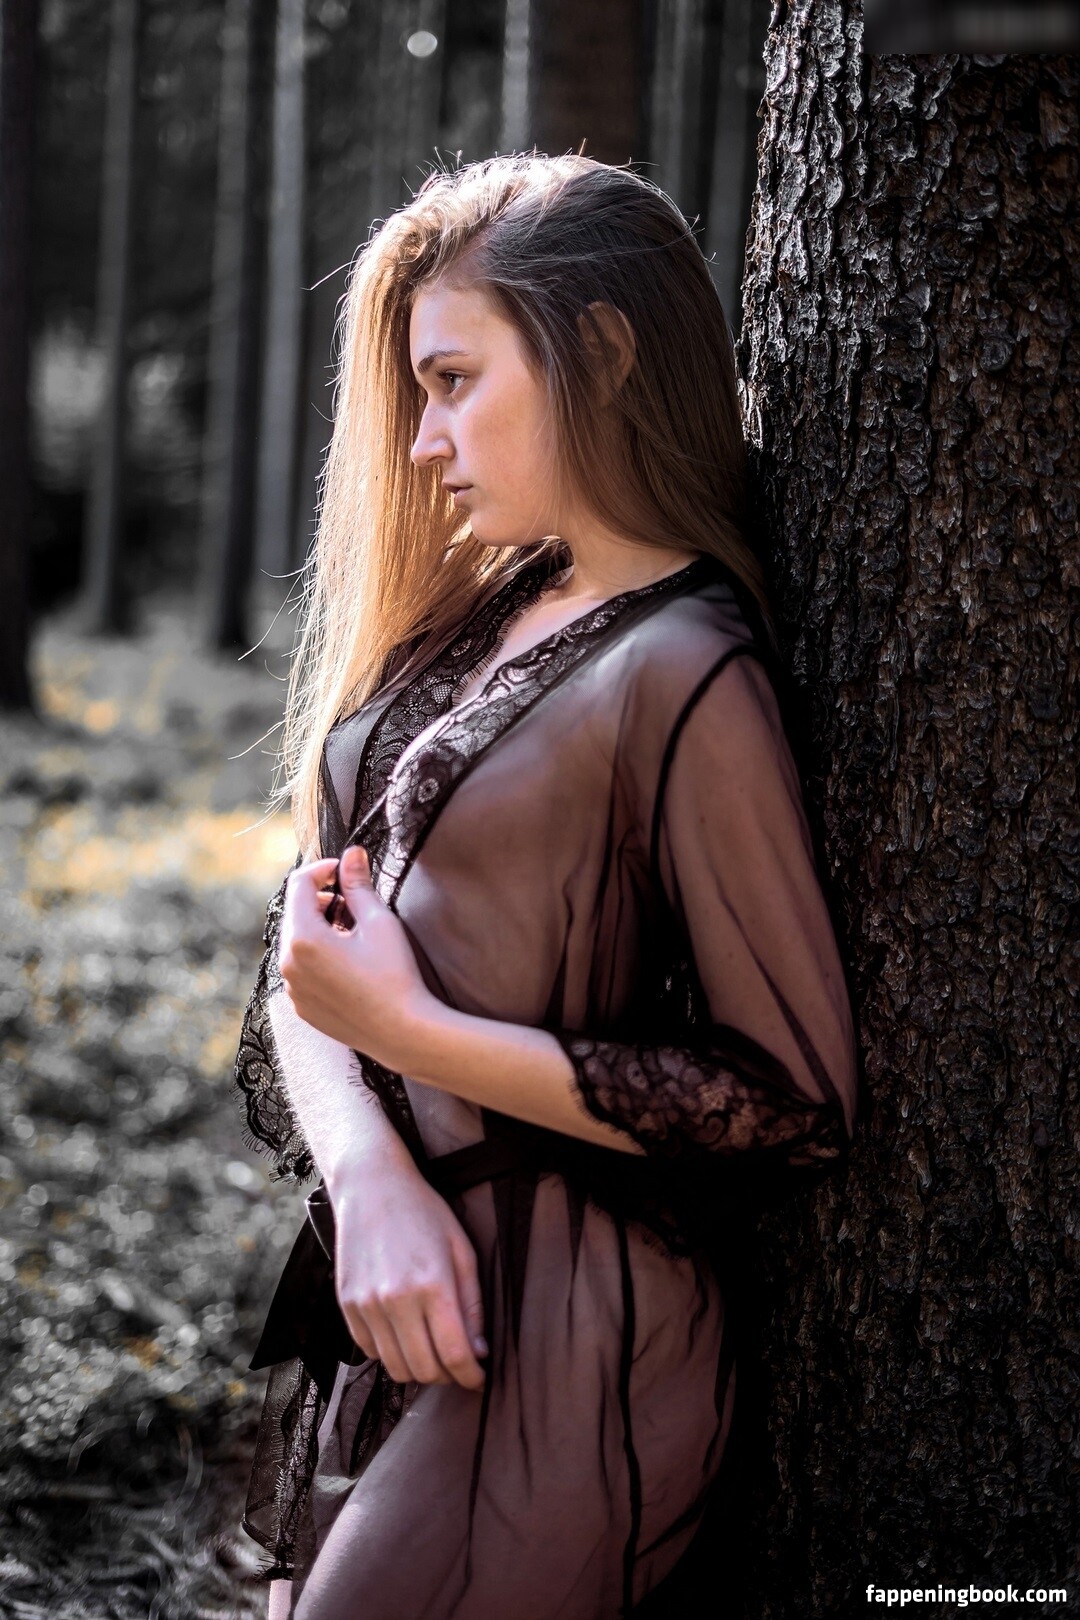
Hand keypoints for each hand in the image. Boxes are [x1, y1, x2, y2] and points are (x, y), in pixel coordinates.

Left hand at [278, 849, 432, 1062]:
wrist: (402, 1032)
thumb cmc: (393, 975)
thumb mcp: (378, 922)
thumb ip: (358, 885)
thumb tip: (352, 854)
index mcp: (304, 938)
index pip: (299, 885)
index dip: (321, 869)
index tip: (343, 869)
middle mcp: (288, 964)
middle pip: (294, 914)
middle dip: (318, 899)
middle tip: (349, 900)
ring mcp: (292, 989)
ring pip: (295, 943)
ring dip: (316, 928)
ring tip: (349, 931)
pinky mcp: (302, 1007)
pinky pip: (299, 971)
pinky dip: (315, 957)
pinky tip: (346, 961)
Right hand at [331, 1160, 487, 1390]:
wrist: (372, 1187)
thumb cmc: (424, 1214)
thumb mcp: (462, 1251)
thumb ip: (472, 1304)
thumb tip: (479, 1352)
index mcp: (433, 1285)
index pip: (454, 1355)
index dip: (471, 1376)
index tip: (478, 1380)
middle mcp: (396, 1301)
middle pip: (425, 1369)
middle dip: (447, 1376)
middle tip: (457, 1365)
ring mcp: (367, 1305)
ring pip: (396, 1367)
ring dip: (419, 1369)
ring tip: (432, 1351)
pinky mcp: (347, 1306)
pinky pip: (370, 1352)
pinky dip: (391, 1354)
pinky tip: (404, 1335)